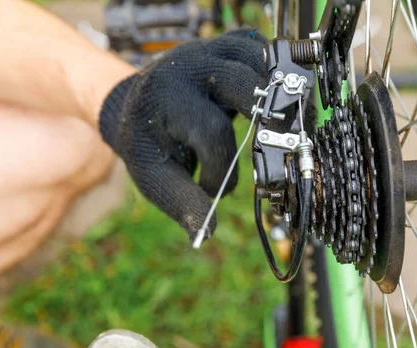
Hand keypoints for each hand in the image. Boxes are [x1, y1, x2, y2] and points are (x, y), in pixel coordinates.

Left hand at [98, 30, 267, 240]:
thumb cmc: (146, 141)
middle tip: (275, 147)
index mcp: (167, 99)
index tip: (212, 188)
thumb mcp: (153, 176)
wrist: (134, 102)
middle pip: (244, 84)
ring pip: (258, 58)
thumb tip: (207, 233)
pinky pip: (258, 46)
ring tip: (281, 124)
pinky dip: (273, 68)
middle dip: (267, 119)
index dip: (222, 169)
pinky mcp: (225, 44)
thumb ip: (181, 202)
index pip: (213, 133)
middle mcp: (190, 66)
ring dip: (276, 91)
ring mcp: (210, 49)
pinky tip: (274, 96)